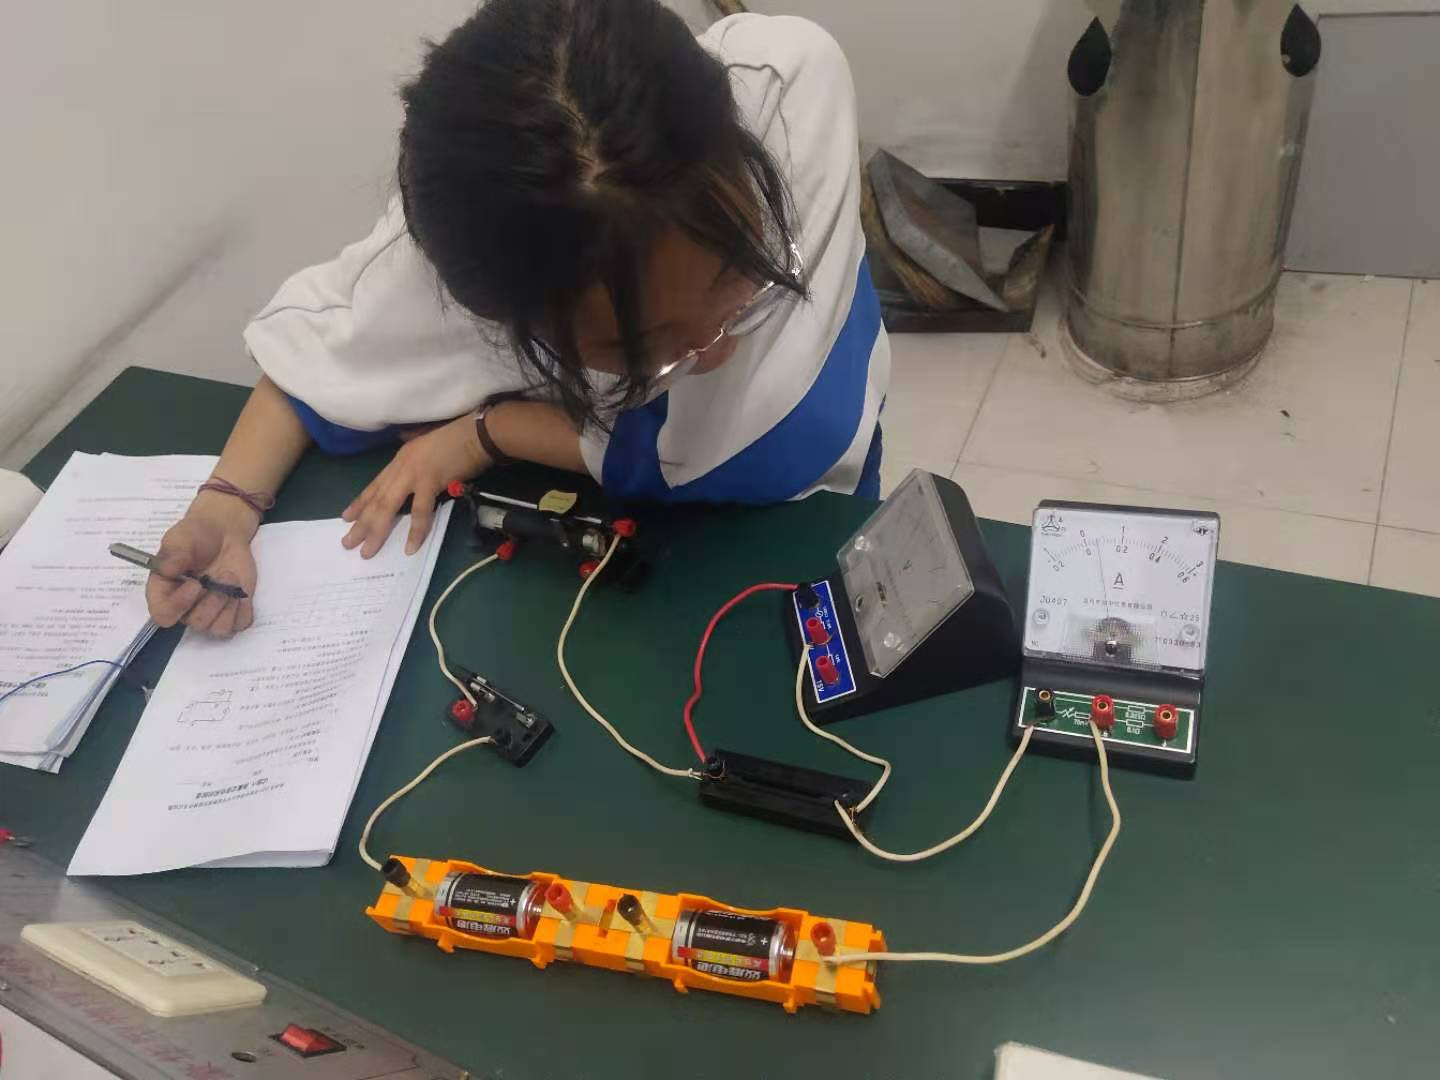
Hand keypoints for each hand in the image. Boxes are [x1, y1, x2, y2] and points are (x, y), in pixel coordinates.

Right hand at [146, 495, 259, 636]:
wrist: (224, 533)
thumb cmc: (197, 536)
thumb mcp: (181, 538)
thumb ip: (174, 553)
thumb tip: (167, 569)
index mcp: (164, 592)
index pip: (163, 614)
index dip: (178, 605)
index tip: (195, 585)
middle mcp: (186, 607)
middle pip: (196, 623)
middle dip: (213, 601)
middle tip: (224, 575)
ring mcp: (210, 611)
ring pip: (218, 629)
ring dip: (229, 606)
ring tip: (234, 581)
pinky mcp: (231, 611)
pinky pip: (239, 625)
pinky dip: (244, 611)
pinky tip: (242, 593)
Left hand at [342, 412, 488, 557]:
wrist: (477, 434)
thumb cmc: (458, 438)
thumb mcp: (426, 444)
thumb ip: (415, 457)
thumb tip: (410, 459)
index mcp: (400, 459)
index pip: (375, 485)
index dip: (360, 503)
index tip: (346, 518)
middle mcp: (401, 467)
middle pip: (376, 500)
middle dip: (361, 524)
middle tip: (347, 544)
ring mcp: (413, 475)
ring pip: (389, 507)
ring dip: (377, 531)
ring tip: (367, 551)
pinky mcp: (430, 482)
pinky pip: (421, 512)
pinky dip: (416, 531)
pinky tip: (410, 547)